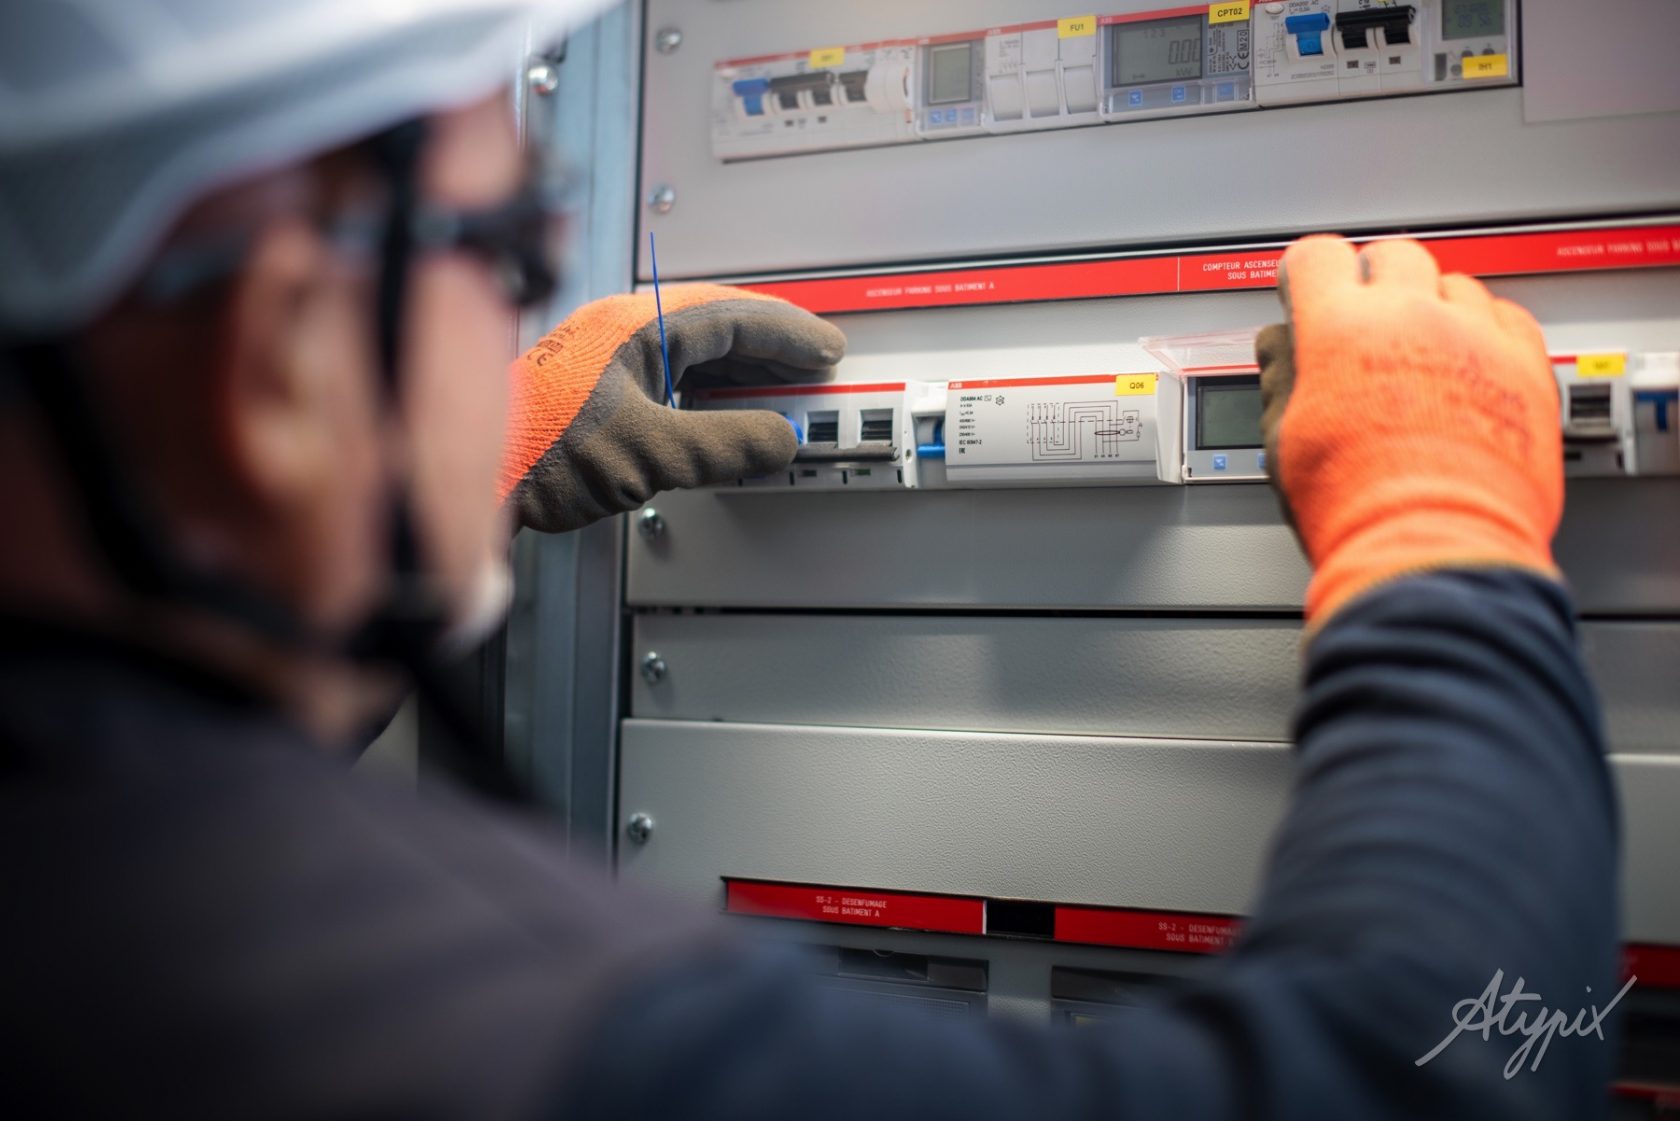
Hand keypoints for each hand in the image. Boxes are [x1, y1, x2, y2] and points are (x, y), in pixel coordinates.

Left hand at [501, 285, 844, 532]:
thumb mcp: (647, 452)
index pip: (735, 317)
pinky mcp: (594, 387)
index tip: (826, 348)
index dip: (789, 334)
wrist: (469, 474)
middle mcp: (621, 331)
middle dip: (771, 350)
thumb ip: (722, 445)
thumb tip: (777, 439)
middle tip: (814, 368)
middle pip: (717, 327)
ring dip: (741, 373)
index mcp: (637, 325)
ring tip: (781, 392)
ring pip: (694, 352)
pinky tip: (722, 414)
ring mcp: (606, 357)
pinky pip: (671, 376)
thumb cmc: (533, 450)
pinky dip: (710, 392)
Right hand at [1255, 236, 1562, 626]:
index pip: (1317, 258)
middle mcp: (1409, 316)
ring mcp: (1473, 336)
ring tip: (1421, 352)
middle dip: (1373, 281)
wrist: (1433, 547)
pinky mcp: (1524, 364)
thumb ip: (1282, 378)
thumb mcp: (1286, 441)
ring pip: (1453, 284)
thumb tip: (1279, 346)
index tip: (1308, 290)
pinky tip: (1468, 362)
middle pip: (1392, 256)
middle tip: (1366, 319)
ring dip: (1432, 306)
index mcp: (1339, 329)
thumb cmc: (1356, 506)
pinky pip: (1507, 317)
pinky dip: (1485, 331)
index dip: (1306, 274)